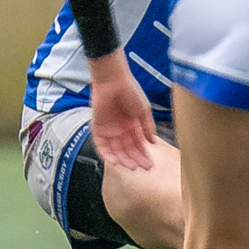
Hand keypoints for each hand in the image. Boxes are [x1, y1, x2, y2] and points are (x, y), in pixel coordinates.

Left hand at [89, 52, 156, 170]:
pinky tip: (115, 161)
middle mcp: (120, 130)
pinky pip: (101, 145)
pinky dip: (107, 154)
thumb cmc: (131, 92)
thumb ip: (147, 127)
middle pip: (127, 150)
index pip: (138, 144)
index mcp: (132, 125)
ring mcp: (109, 130)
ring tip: (131, 167)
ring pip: (115, 150)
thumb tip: (152, 142)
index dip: (144, 154)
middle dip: (135, 159)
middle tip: (143, 168)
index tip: (150, 164)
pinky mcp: (97, 128)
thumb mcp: (143, 111)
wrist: (114, 80)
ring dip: (123, 159)